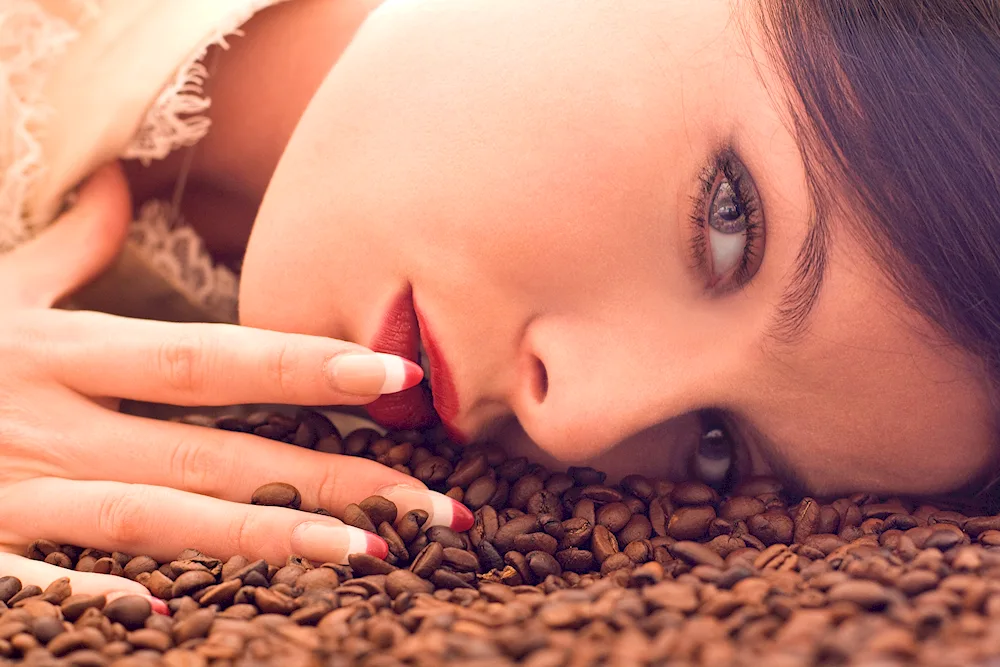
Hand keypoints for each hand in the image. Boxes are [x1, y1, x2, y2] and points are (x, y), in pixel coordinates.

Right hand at [0, 163, 470, 601]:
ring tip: (368, 558)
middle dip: (332, 477)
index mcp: (61, 351)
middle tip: (435, 507)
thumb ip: (66, 247)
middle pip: (215, 452)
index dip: (302, 365)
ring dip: (265, 541)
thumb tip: (123, 185)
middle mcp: (50, 421)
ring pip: (157, 520)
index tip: (395, 379)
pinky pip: (32, 580)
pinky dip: (91, 597)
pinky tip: (170, 616)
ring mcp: (10, 490)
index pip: (207, 358)